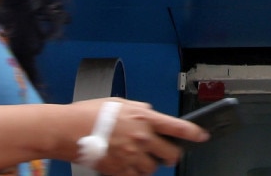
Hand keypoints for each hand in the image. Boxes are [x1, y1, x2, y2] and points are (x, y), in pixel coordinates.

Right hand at [71, 99, 208, 175]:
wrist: (68, 130)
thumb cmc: (89, 113)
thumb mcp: (119, 103)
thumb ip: (139, 109)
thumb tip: (150, 112)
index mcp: (144, 118)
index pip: (178, 128)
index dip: (194, 134)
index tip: (202, 136)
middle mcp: (142, 137)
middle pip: (171, 154)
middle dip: (170, 155)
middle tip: (165, 155)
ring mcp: (132, 155)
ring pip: (154, 168)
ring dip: (150, 165)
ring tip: (138, 159)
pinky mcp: (120, 170)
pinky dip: (135, 174)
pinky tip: (127, 166)